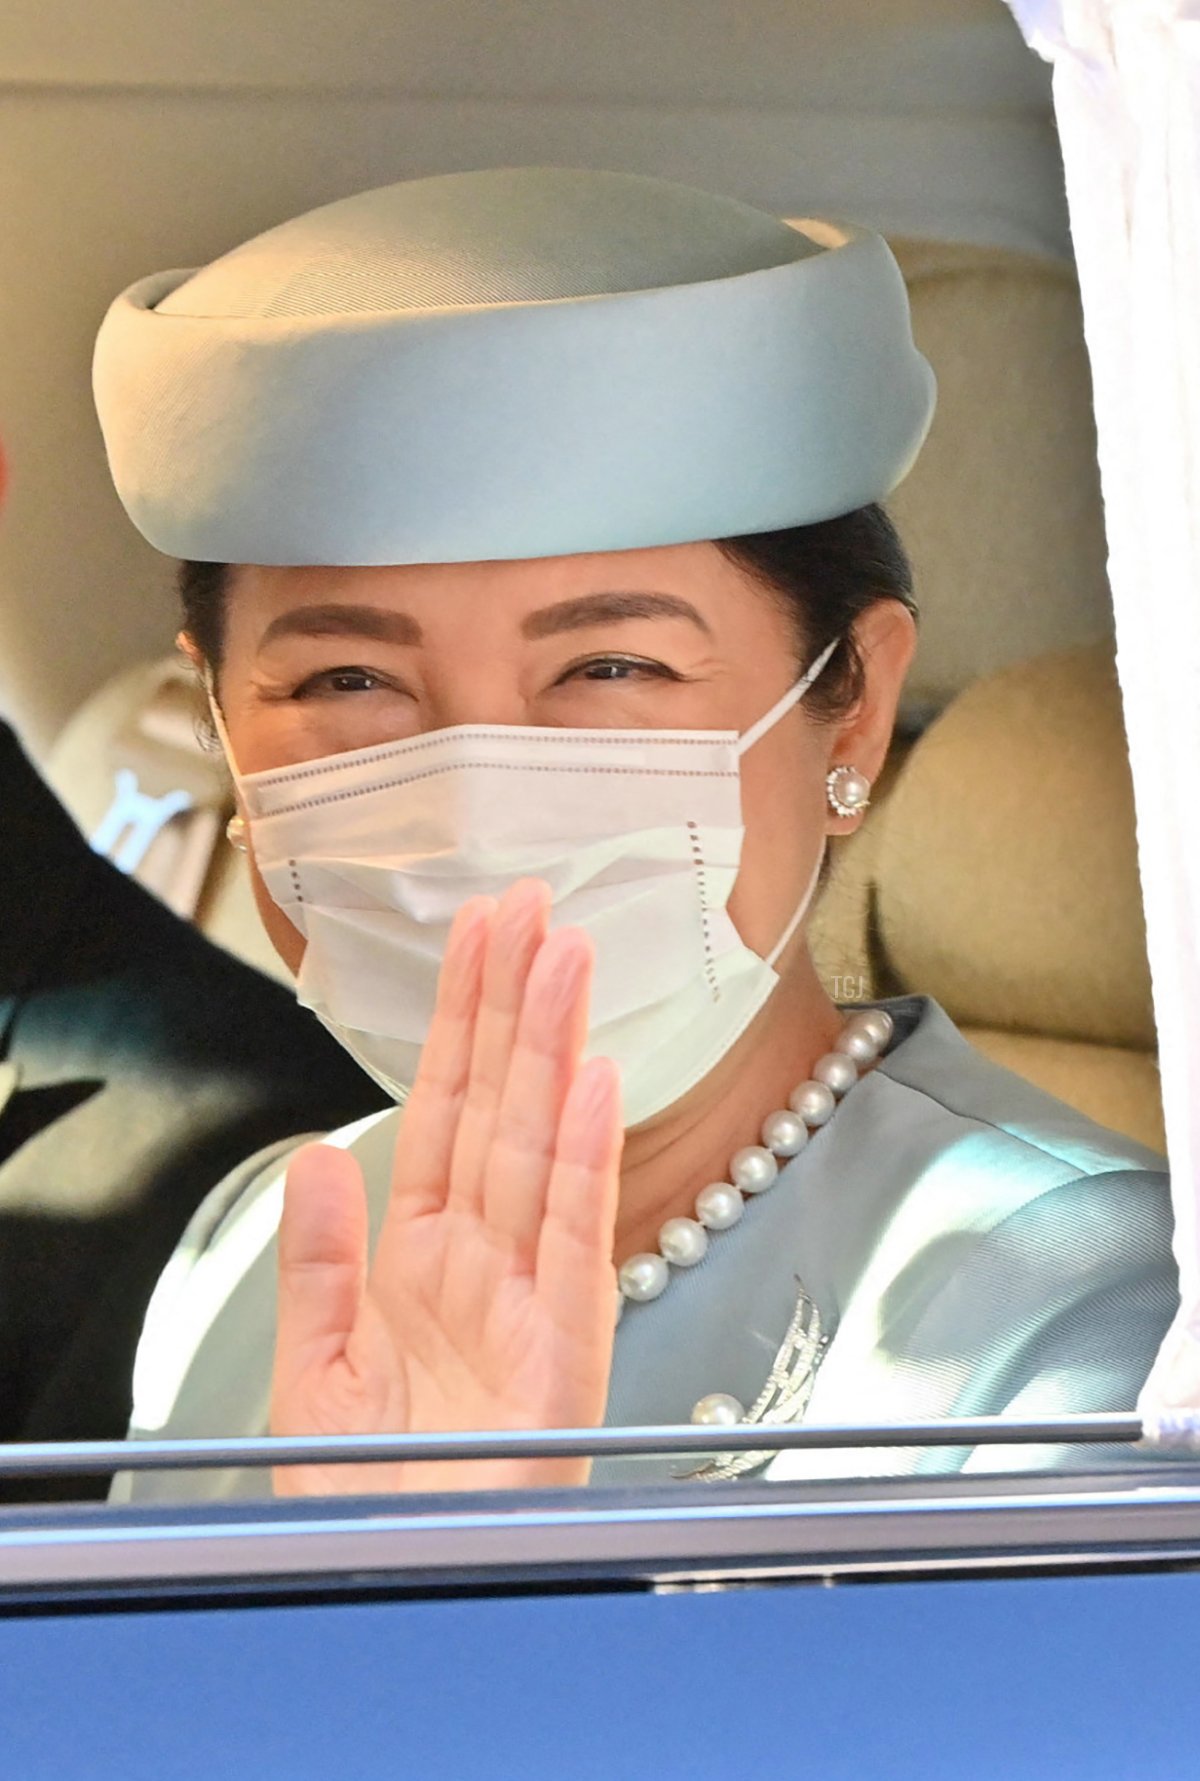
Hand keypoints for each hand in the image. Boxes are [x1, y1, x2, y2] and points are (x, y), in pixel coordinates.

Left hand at [269, 879, 623, 1494]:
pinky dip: (586, 1153)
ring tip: (567, 955)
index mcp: (420, 1257)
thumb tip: (317, 1156)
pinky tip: (595, 1078)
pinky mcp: (568, 1344)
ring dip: (555, 1047)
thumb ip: (318, 1262)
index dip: (457, 1021)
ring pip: (542, 1144)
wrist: (414, 1583)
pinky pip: (575, 1231)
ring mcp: (531, 1293)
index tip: (477, 936)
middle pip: (499, 1105)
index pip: (442, 1110)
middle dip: (512, 1002)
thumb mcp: (315, 1372)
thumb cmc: (370, 1492)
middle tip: (531, 906)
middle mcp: (482, 1258)